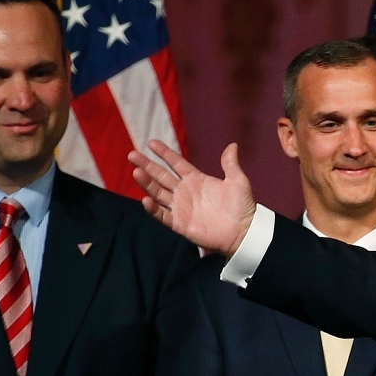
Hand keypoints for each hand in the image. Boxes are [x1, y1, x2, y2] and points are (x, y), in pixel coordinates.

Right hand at [128, 140, 257, 256]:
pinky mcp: (179, 223)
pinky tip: (145, 200)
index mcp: (196, 179)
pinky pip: (162, 215)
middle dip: (147, 165)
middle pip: (161, 176)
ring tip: (136, 172)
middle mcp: (185, 191)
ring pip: (158, 193)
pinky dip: (153, 209)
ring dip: (146, 183)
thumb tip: (233, 145)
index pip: (176, 163)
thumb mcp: (238, 182)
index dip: (164, 153)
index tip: (151, 142)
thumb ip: (231, 165)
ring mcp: (180, 207)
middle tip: (132, 154)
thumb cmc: (242, 207)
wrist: (244, 232)